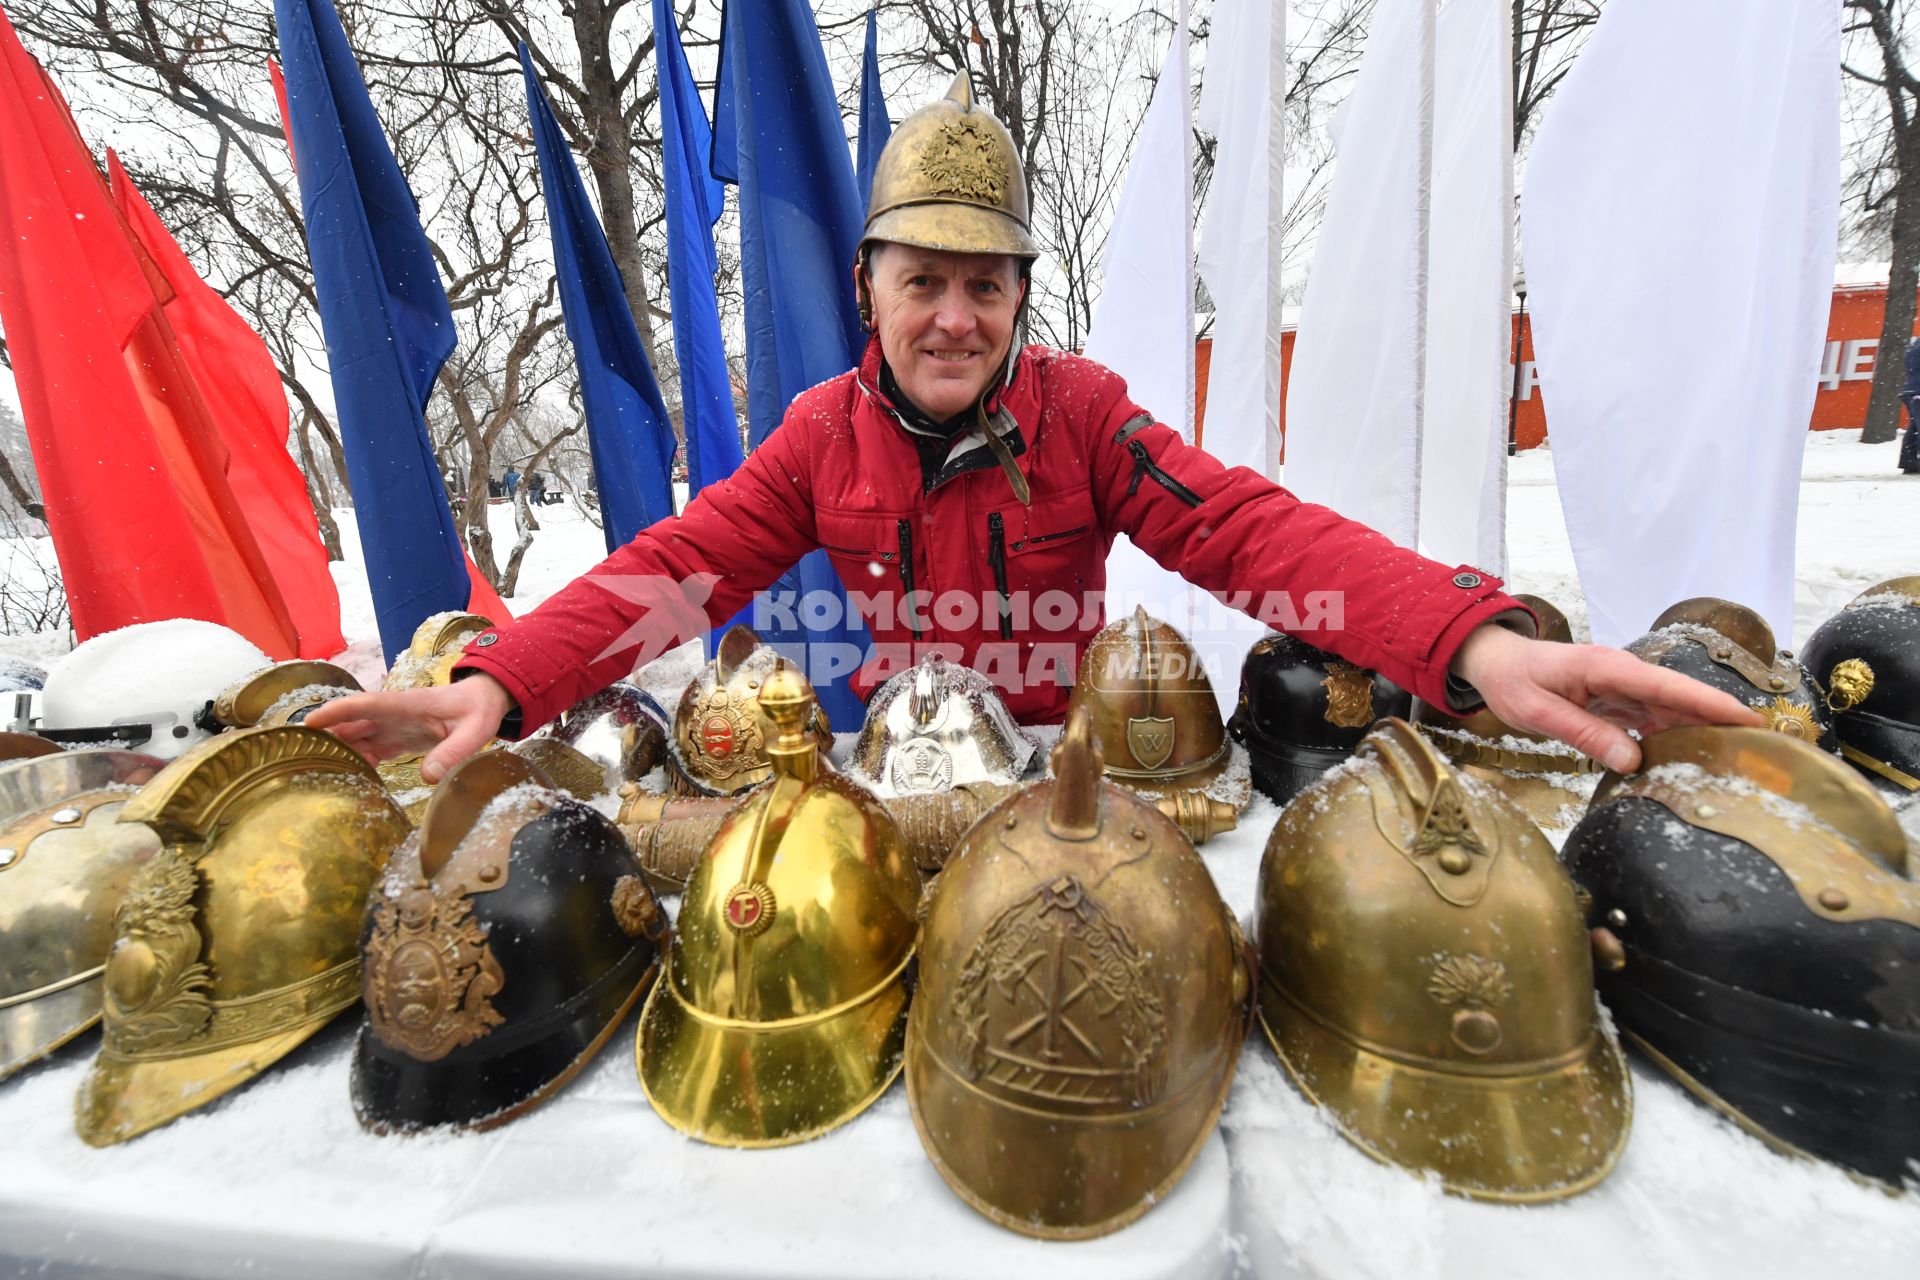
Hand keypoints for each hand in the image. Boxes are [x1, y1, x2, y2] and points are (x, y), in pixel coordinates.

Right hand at [303, 675, 514, 783]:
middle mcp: (392, 714)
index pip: (365, 705)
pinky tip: (350, 777)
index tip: (310, 722)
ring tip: (319, 773)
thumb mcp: (475, 731)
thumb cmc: (478, 711)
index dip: (337, 712)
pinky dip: (356, 761)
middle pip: (350, 723)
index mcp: (406, 705)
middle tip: (300, 757)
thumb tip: (429, 777)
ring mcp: (391, 725)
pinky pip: (368, 748)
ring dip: (339, 751)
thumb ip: (455, 752)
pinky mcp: (395, 738)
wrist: (483, 703)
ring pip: (355, 736)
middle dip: (325, 736)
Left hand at [1449, 624, 1764, 773]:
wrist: (1496, 663)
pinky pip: (1652, 718)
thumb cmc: (1513, 682)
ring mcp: (1622, 686)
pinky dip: (1671, 736)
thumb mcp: (1537, 712)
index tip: (1747, 718)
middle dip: (1718, 721)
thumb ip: (1583, 733)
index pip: (1667, 687)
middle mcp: (1622, 673)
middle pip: (1679, 699)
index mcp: (1606, 668)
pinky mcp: (1618, 699)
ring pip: (1670, 710)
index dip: (1709, 703)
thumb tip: (1632, 761)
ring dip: (1698, 732)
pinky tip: (1688, 759)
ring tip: (1732, 761)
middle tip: (1757, 751)